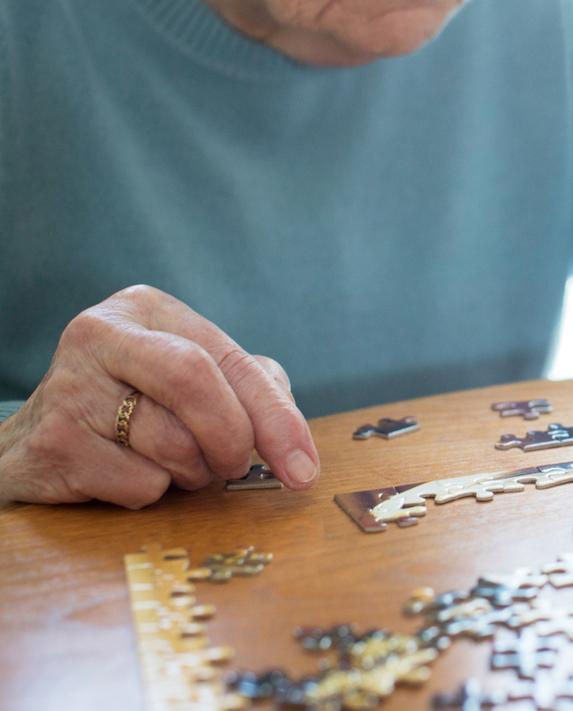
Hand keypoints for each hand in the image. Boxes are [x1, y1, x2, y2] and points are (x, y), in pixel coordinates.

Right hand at [0, 285, 317, 507]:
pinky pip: (140, 484)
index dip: (276, 417)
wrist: (38, 441)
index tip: (304, 467)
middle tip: (235, 466)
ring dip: (193, 471)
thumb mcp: (194, 376)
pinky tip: (128, 472)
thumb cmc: (136, 405)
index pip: (228, 360)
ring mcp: (70, 388)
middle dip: (233, 439)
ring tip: (174, 462)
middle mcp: (101, 336)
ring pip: (173, 445)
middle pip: (196, 384)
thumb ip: (251, 388)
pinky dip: (153, 492)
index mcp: (146, 309)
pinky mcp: (54, 444)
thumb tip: (295, 443)